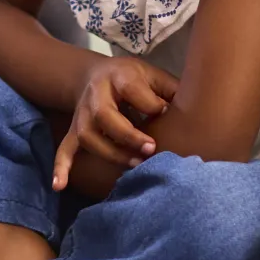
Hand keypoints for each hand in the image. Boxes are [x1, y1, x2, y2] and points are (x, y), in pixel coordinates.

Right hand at [51, 55, 180, 190]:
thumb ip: (171, 91)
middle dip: (128, 135)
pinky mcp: (75, 131)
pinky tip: (60, 185)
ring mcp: (82, 114)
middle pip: (104, 115)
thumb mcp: (153, 74)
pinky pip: (65, 149)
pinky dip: (62, 167)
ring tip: (135, 165)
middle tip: (151, 148)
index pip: (132, 89)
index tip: (165, 112)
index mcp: (119, 76)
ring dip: (111, 154)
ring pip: (88, 136)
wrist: (97, 75)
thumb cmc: (135, 80)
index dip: (151, 104)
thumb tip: (199, 110)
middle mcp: (96, 94)